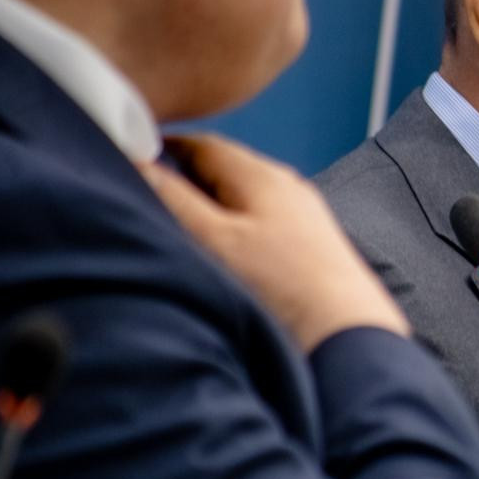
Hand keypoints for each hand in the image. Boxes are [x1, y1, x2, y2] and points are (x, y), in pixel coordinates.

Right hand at [144, 135, 408, 352]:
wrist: (347, 335)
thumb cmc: (282, 287)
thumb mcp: (214, 239)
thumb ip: (173, 197)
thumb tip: (137, 160)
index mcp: (263, 175)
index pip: (204, 143)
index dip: (164, 145)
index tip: (131, 154)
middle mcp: (289, 187)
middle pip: (225, 169)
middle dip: (184, 177)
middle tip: (145, 193)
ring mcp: (304, 216)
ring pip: (244, 198)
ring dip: (210, 206)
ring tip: (178, 226)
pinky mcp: (313, 246)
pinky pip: (262, 223)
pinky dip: (235, 229)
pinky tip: (223, 254)